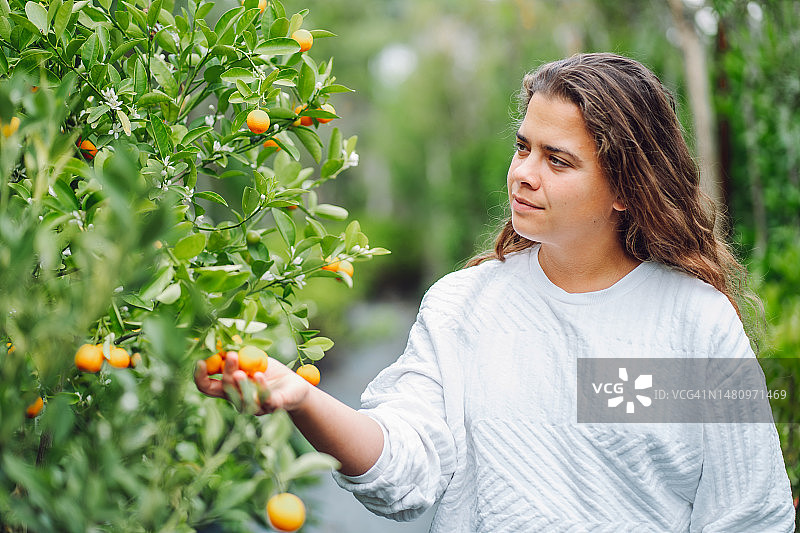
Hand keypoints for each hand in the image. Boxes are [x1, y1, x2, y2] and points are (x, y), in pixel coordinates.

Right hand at [194, 352, 310, 414]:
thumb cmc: (268, 371)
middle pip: (225, 389)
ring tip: (242, 371)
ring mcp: (255, 405)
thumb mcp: (251, 359)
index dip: (200, 376)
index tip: (199, 361)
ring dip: (241, 384)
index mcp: (229, 387)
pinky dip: (261, 388)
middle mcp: (239, 399)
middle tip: (230, 355)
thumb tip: (219, 338)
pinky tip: (259, 376)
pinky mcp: (273, 406)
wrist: (294, 384)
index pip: (207, 387)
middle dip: (226, 372)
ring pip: (243, 399)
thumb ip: (236, 354)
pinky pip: (265, 401)